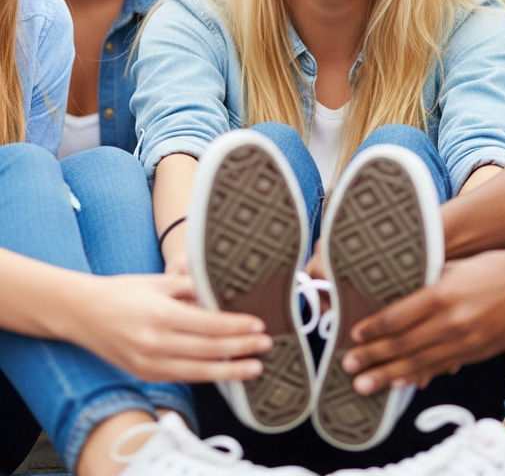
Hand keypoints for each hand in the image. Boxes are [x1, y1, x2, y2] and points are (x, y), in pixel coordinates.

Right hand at [67, 272, 272, 382]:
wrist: (83, 312)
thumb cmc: (124, 292)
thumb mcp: (161, 282)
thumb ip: (193, 288)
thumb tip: (224, 294)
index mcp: (162, 314)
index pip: (209, 324)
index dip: (236, 327)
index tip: (258, 325)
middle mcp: (155, 342)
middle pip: (208, 349)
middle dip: (241, 348)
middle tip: (266, 344)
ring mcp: (149, 362)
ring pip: (198, 370)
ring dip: (230, 369)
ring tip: (254, 367)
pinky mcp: (144, 374)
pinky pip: (183, 377)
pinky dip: (207, 375)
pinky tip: (225, 371)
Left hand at [340, 246, 504, 393]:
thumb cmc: (493, 267)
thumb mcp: (456, 267)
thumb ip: (428, 282)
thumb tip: (398, 294)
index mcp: (442, 294)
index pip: (397, 317)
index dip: (373, 329)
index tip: (353, 335)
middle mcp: (452, 320)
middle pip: (403, 344)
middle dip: (373, 357)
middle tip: (348, 366)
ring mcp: (466, 340)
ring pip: (420, 362)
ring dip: (389, 374)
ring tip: (365, 384)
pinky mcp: (478, 352)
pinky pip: (443, 367)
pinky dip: (419, 376)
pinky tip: (401, 383)